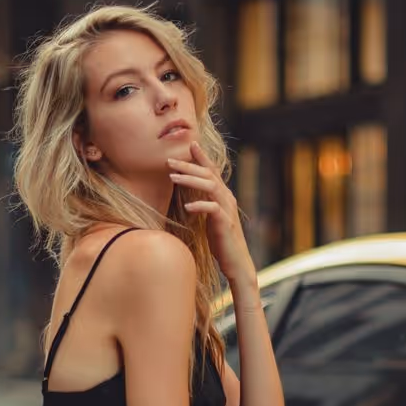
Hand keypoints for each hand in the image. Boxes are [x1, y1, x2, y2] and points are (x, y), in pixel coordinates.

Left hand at [168, 141, 252, 282]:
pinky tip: (188, 207)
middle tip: (170, 160)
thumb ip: (204, 204)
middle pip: (209, 174)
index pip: (213, 171)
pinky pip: (213, 209)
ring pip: (210, 187)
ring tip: (173, 177)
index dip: (202, 157)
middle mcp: (227, 198)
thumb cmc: (221, 241)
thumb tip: (190, 197)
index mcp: (223, 195)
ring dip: (191, 180)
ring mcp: (227, 210)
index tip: (190, 144)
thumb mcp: (211, 218)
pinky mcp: (225, 223)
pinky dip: (200, 205)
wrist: (236, 262)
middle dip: (189, 165)